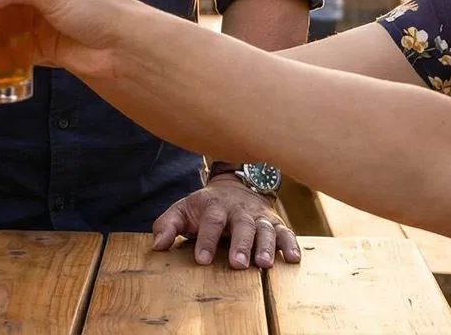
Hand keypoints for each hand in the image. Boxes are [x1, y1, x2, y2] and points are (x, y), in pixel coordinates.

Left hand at [152, 180, 300, 269]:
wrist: (236, 186)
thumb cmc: (205, 207)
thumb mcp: (183, 210)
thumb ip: (168, 225)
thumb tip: (157, 245)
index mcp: (215, 207)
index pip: (211, 221)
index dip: (206, 240)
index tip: (202, 260)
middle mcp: (239, 210)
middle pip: (242, 225)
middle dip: (240, 244)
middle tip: (238, 264)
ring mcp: (259, 217)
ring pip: (265, 229)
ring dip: (266, 246)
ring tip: (265, 264)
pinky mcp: (276, 223)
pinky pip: (286, 233)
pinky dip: (291, 244)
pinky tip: (293, 259)